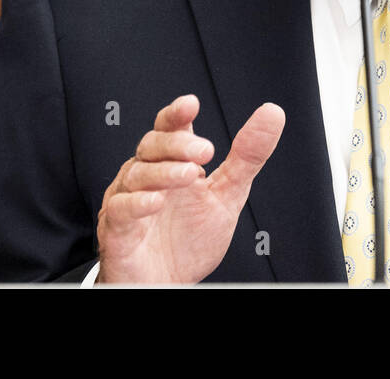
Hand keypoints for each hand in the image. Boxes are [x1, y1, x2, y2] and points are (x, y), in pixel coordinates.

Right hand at [96, 94, 284, 283]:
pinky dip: (137, 203)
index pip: (170, 128)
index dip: (177, 114)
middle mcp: (147, 176)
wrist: (169, 284)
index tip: (191, 104)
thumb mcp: (229, 193)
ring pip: (137, 174)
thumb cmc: (191, 239)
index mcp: (172, 163)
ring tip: (190, 175)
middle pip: (152, 146)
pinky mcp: (117, 230)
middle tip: (205, 151)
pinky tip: (156, 201)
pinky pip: (121, 210)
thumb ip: (248, 156)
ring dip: (164, 172)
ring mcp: (129, 201)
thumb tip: (272, 114)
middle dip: (178, 145)